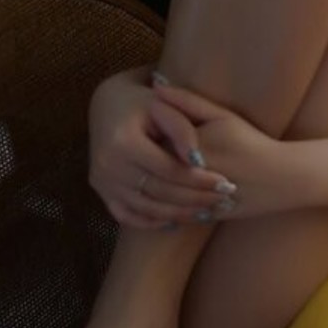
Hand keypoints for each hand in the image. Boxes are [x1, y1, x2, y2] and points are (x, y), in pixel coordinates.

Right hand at [88, 69, 235, 228]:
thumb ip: (182, 129)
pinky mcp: (102, 191)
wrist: (108, 108)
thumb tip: (198, 160)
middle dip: (195, 199)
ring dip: (179, 214)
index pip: (168, 169)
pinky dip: (152, 222)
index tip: (225, 183)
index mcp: (123, 142)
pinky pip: (127, 216)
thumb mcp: (163, 106)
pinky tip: (176, 221)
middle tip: (224, 200)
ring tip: (208, 212)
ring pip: (146, 208)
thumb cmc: (143, 104)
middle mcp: (108, 165)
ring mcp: (102, 181)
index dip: (198, 179)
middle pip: (159, 192)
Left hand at [150, 81, 296, 217]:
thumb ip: (186, 101)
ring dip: (159, 185)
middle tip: (162, 153)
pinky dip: (173, 205)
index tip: (156, 133)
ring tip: (170, 173)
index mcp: (184, 149)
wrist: (281, 177)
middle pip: (152, 168)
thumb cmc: (251, 142)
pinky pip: (176, 211)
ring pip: (161, 194)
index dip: (151, 137)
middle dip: (152, 161)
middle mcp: (185, 176)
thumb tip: (156, 86)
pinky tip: (179, 194)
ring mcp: (192, 198)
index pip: (149, 142)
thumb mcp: (221, 115)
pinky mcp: (202, 215)